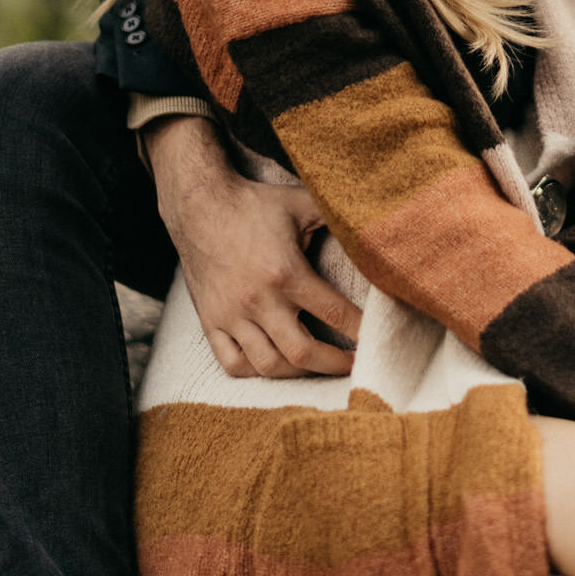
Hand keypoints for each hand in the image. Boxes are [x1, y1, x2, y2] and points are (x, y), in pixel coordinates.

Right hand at [143, 116, 361, 377]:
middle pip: (302, 352)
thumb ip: (334, 216)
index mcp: (286, 272)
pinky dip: (254, 372)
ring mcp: (232, 316)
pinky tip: (273, 364)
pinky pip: (231, 363)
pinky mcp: (211, 322)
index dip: (358, 330)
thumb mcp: (300, 203)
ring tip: (317, 365)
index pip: (333, 312)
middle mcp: (259, 300)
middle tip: (353, 364)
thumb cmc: (255, 204)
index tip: (375, 339)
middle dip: (333, 363)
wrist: (200, 207)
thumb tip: (370, 222)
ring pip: (268, 365)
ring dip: (298, 372)